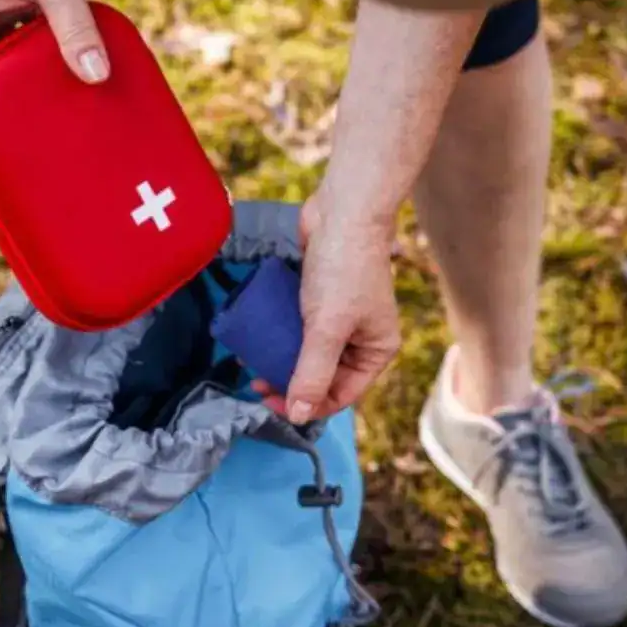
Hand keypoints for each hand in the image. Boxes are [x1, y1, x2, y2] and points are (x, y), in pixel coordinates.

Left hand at [251, 196, 401, 423]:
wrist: (342, 211)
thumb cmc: (343, 269)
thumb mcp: (327, 328)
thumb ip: (312, 372)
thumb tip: (299, 416)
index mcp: (376, 350)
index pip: (340, 394)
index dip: (306, 404)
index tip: (270, 403)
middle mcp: (360, 338)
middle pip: (322, 376)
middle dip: (289, 381)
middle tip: (256, 382)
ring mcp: (339, 318)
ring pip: (306, 352)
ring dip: (279, 359)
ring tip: (251, 360)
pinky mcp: (319, 298)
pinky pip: (297, 327)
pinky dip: (278, 334)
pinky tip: (257, 335)